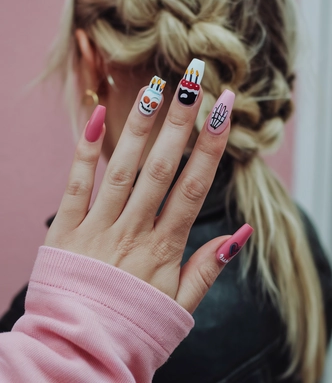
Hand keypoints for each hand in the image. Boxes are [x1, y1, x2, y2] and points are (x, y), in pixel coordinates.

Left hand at [45, 68, 249, 313]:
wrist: (81, 351)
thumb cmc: (136, 325)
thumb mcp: (181, 304)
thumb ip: (209, 267)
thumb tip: (240, 233)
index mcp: (164, 249)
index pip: (193, 187)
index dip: (211, 146)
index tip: (223, 110)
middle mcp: (132, 232)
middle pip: (161, 169)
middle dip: (180, 123)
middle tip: (192, 82)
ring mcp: (97, 228)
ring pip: (123, 170)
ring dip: (140, 128)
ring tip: (155, 89)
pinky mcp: (65, 229)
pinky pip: (76, 185)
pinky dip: (85, 152)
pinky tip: (94, 117)